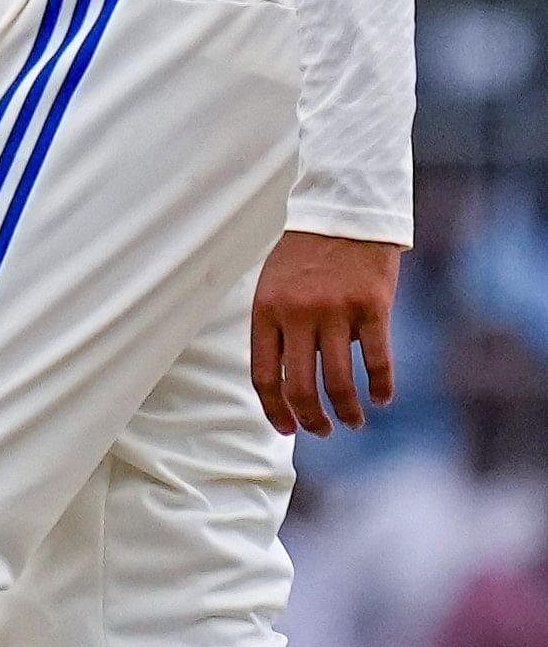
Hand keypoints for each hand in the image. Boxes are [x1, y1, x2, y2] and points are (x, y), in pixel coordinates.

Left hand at [252, 230, 399, 434]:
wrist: (343, 215)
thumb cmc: (304, 257)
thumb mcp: (271, 286)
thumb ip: (274, 328)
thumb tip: (281, 382)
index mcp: (265, 310)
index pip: (264, 375)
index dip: (275, 409)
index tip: (287, 428)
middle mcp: (297, 314)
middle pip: (300, 386)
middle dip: (311, 419)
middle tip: (322, 431)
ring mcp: (335, 312)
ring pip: (338, 381)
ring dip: (347, 411)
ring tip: (353, 422)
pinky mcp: (372, 308)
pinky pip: (377, 360)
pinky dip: (380, 387)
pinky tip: (381, 399)